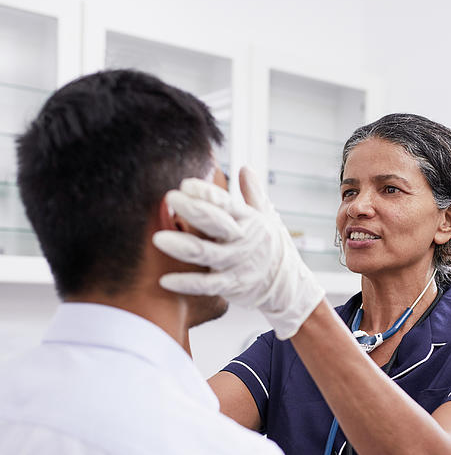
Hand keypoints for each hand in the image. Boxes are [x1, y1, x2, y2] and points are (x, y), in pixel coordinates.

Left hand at [152, 167, 324, 339]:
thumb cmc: (272, 248)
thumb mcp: (267, 218)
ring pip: (206, 253)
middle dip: (193, 209)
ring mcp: (236, 264)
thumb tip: (245, 168)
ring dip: (182, 246)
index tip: (186, 184)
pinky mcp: (231, 286)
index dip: (206, 193)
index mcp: (248, 220)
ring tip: (158, 238)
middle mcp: (242, 240)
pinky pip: (206, 285)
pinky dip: (186, 283)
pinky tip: (165, 280)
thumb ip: (253, 193)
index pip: (226, 203)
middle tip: (171, 198)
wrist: (288, 285)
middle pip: (215, 222)